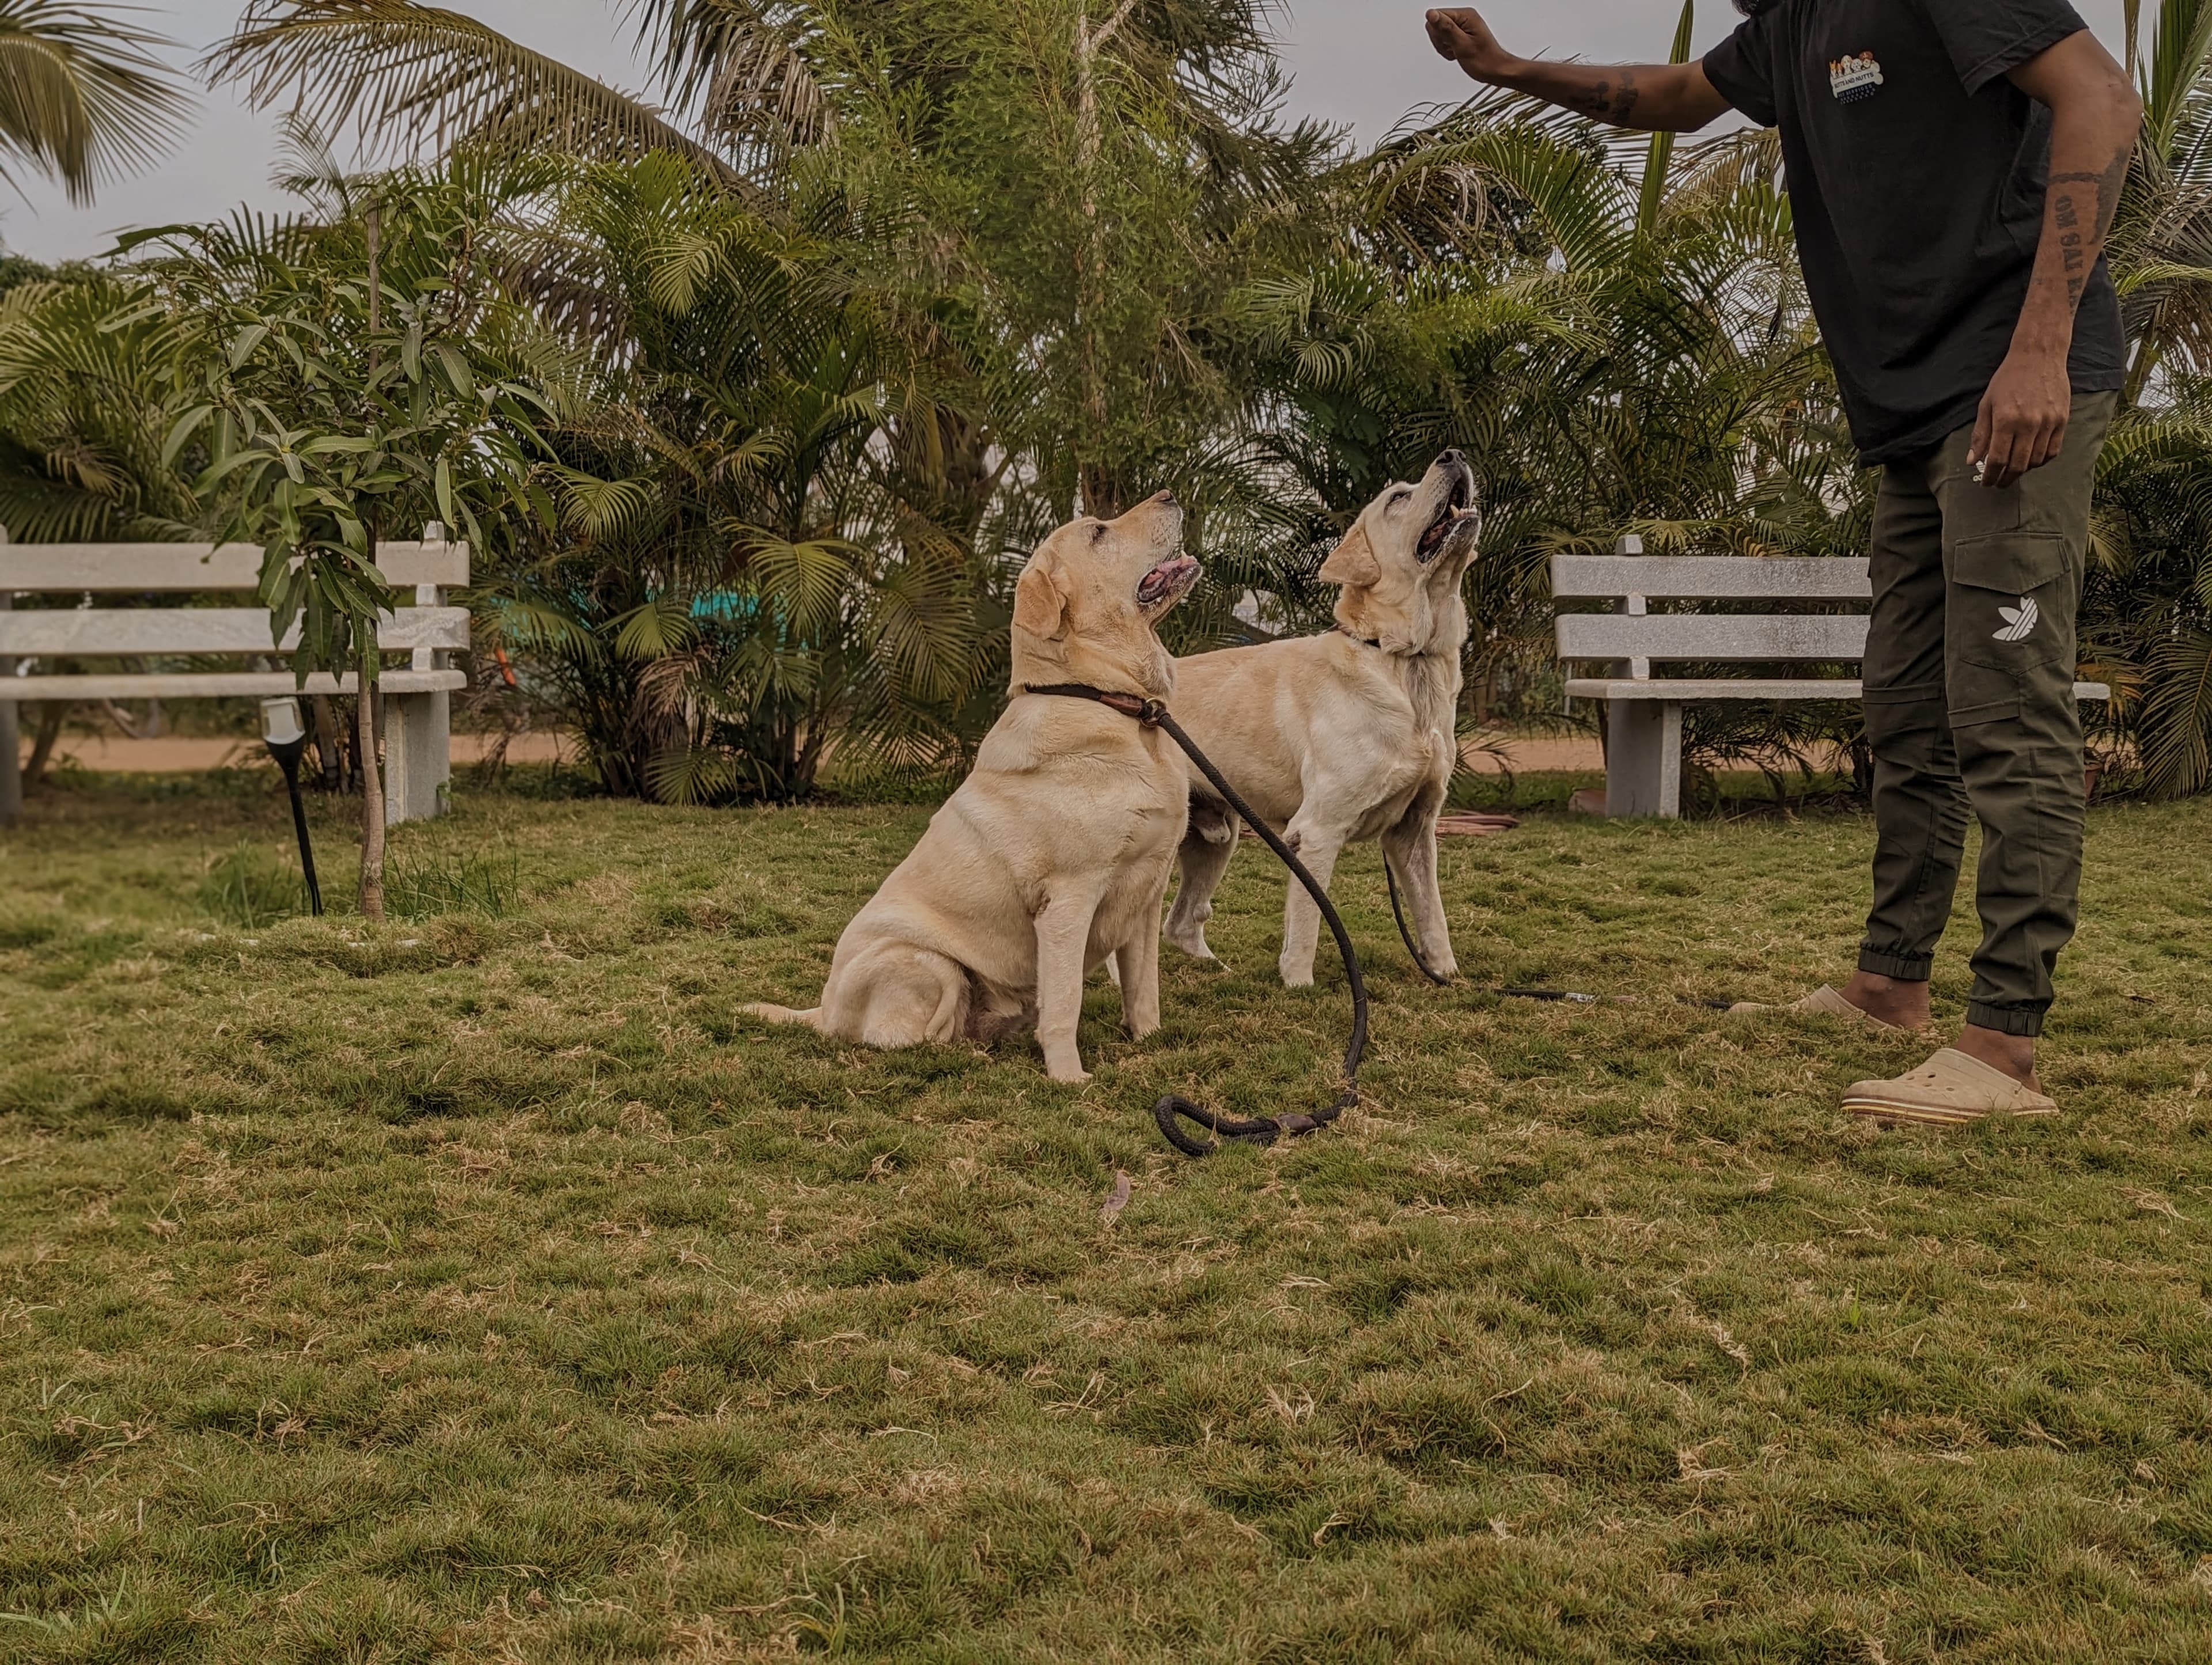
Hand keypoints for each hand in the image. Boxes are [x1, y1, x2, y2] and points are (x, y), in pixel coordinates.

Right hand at [1426, 8, 1510, 80]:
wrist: (1495, 70)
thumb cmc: (1484, 60)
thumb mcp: (1462, 44)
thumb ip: (1445, 28)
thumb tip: (1431, 14)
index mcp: (1465, 15)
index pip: (1436, 16)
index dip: (1438, 33)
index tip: (1450, 42)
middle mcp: (1464, 17)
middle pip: (1436, 25)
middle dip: (1440, 41)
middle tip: (1454, 48)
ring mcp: (1463, 25)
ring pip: (1439, 34)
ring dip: (1444, 47)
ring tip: (1457, 52)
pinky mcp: (1461, 33)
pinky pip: (1444, 40)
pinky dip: (1448, 50)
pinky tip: (1458, 53)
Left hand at [1968, 348, 2070, 487]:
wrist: (2039, 356)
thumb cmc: (2008, 379)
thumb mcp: (1986, 404)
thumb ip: (1980, 435)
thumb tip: (1972, 461)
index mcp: (2006, 420)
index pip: (1997, 459)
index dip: (1991, 476)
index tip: (1986, 483)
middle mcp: (2029, 424)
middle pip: (2018, 465)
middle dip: (2006, 478)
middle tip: (1999, 482)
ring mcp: (2048, 422)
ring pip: (2036, 461)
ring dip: (2023, 470)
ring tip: (2013, 470)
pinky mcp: (2062, 420)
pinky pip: (2053, 450)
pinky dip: (2041, 460)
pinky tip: (2031, 460)